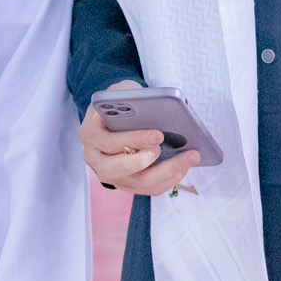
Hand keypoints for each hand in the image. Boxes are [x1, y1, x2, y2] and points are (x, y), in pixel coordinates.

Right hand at [79, 80, 199, 195]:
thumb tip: (145, 106)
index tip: (158, 135)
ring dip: (167, 172)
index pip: (108, 143)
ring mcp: (111, 174)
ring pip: (137, 183)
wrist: (116, 115)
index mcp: (90, 133)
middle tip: (165, 148)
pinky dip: (170, 178)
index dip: (133, 140)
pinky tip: (186, 164)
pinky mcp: (127, 183)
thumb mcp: (120, 92)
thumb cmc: (120, 102)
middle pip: (115, 170)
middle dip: (144, 161)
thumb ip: (128, 97)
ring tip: (190, 157)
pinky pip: (149, 188)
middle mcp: (95, 158)